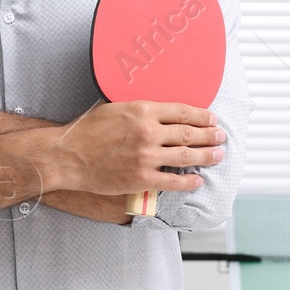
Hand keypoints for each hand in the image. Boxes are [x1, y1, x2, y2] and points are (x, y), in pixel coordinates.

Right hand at [48, 101, 225, 195]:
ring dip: (205, 156)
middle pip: (188, 133)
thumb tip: (161, 114)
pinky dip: (188, 181)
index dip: (201, 116)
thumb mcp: (115, 108)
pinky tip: (197, 180)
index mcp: (143, 110)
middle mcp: (148, 132)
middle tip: (221, 136)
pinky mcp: (141, 178)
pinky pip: (172, 181)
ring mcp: (146, 157)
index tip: (211, 119)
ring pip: (185, 156)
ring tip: (217, 155)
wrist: (68, 155)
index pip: (181, 112)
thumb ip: (140, 111)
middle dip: (209, 135)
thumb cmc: (87, 130)